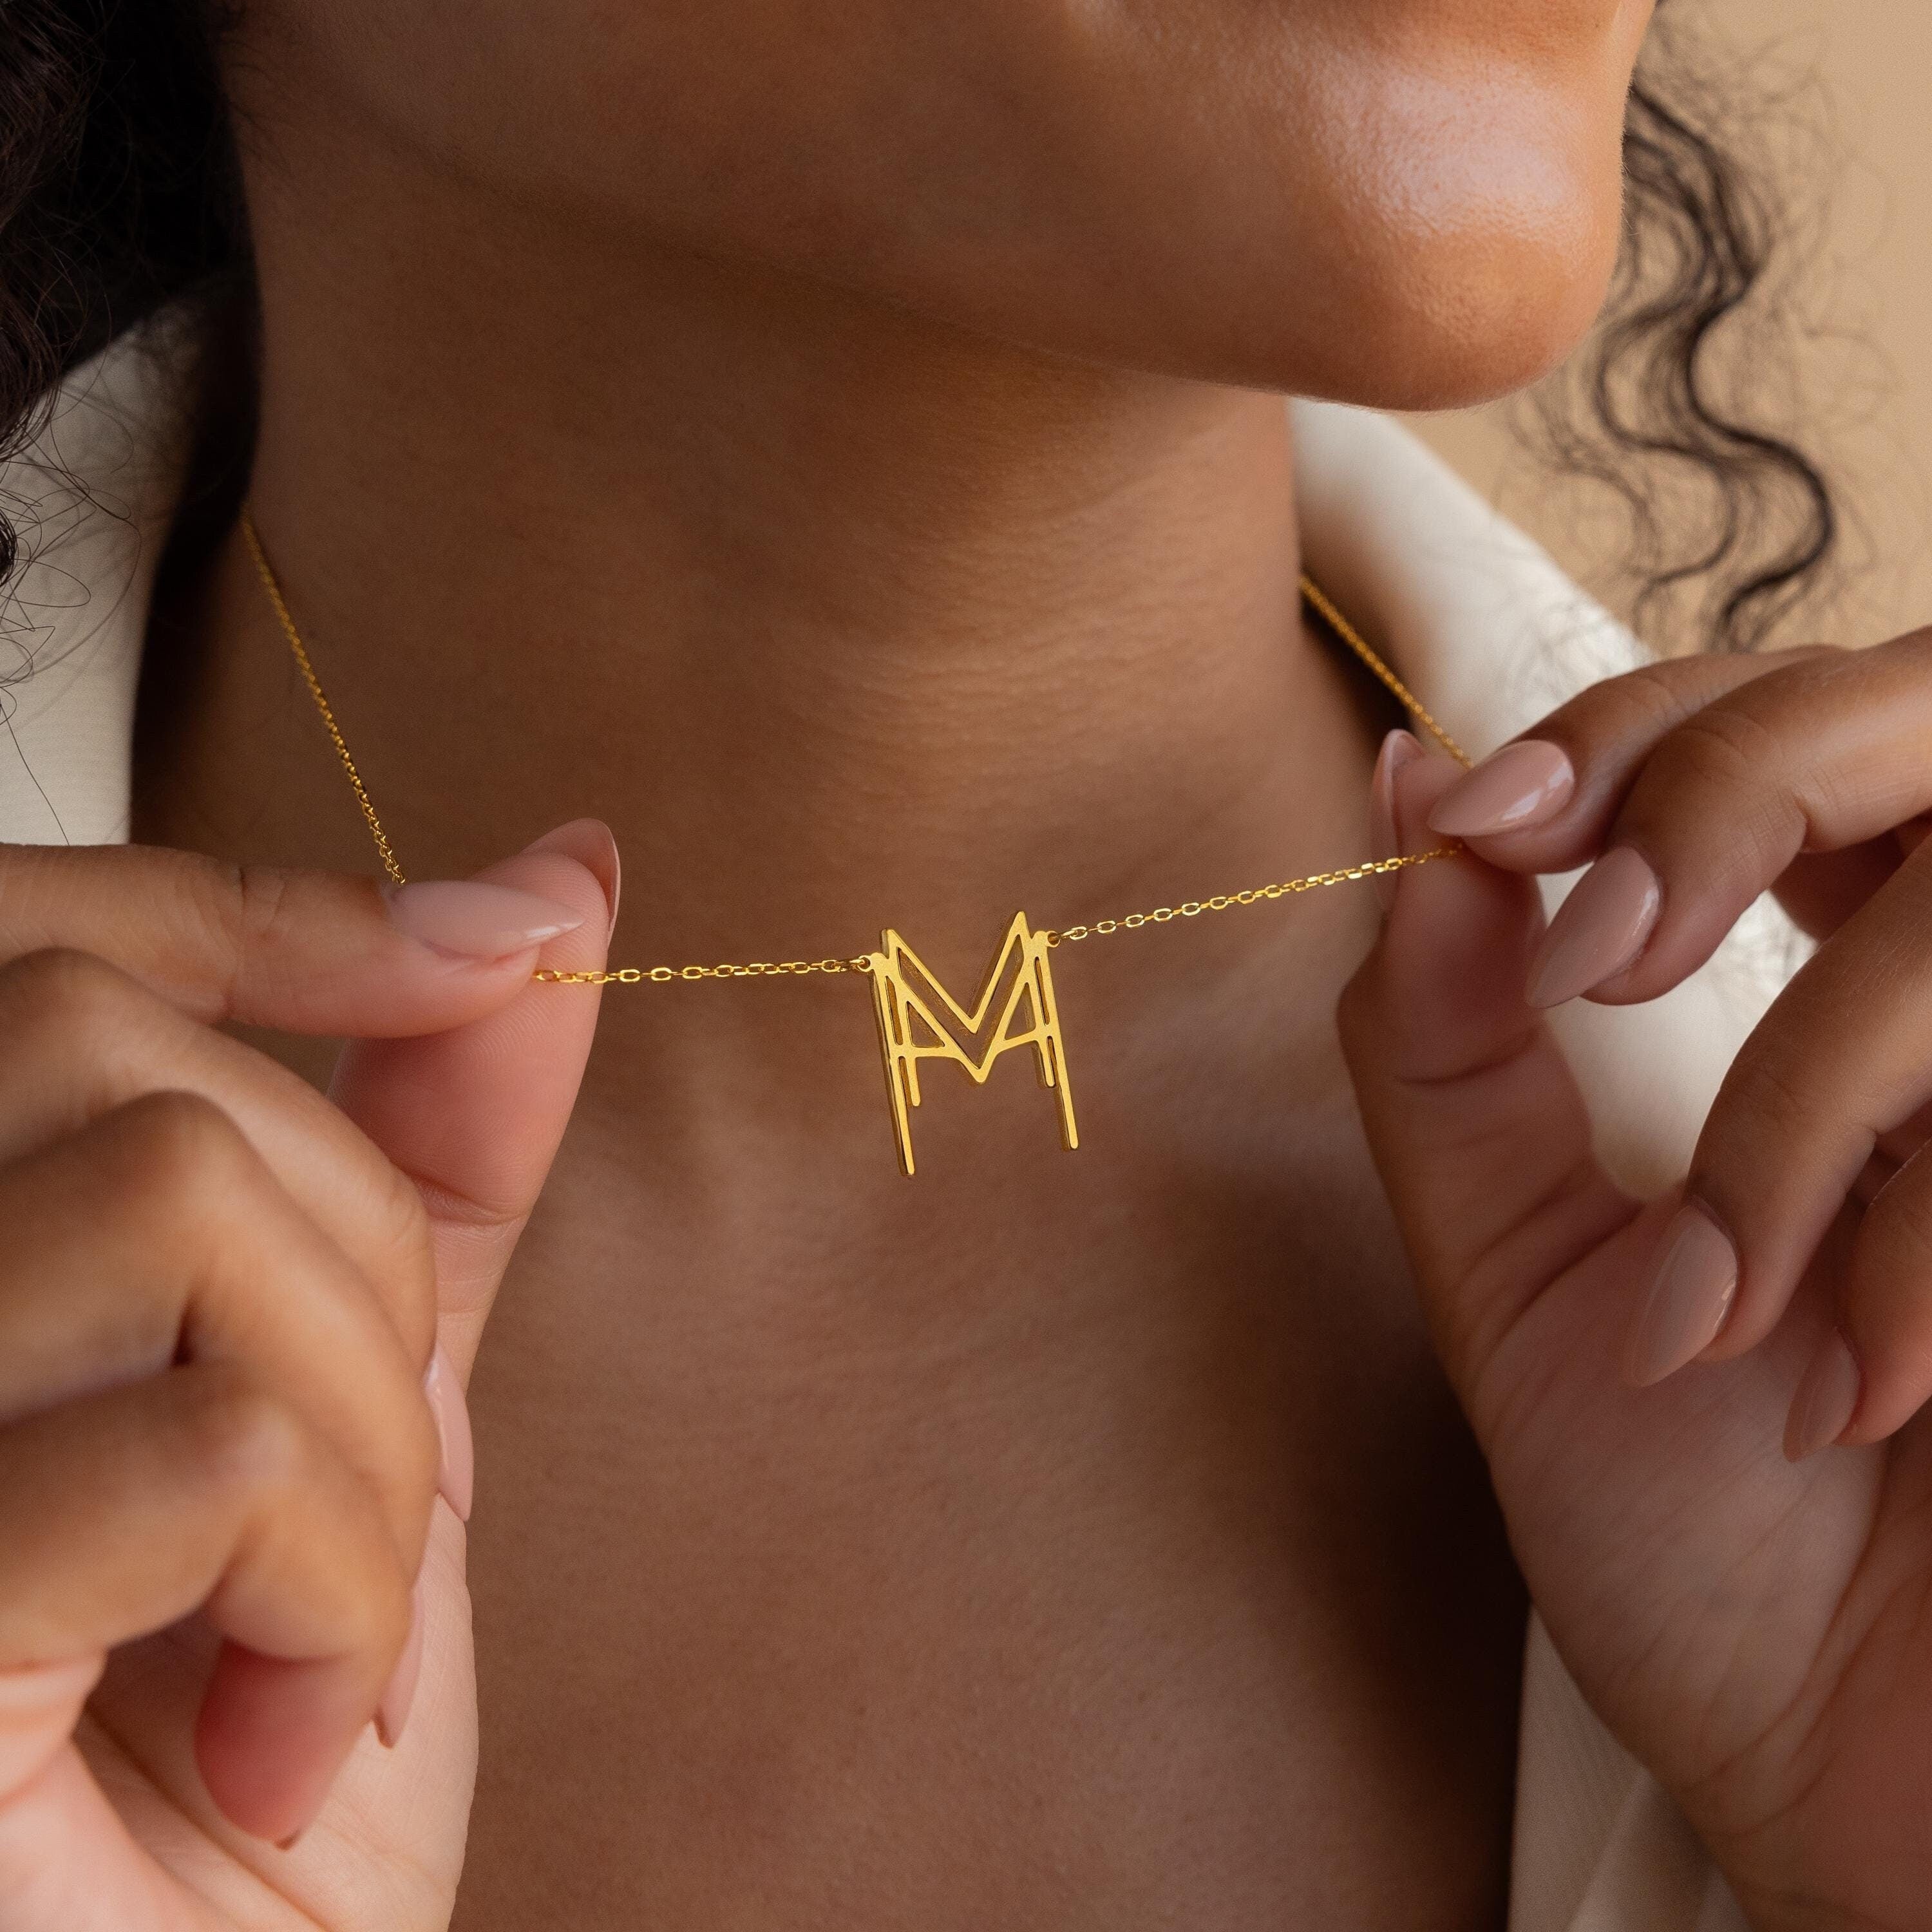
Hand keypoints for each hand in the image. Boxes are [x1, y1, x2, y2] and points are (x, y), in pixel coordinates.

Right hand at [0, 826, 613, 1930]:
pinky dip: (333, 1589)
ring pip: (172, 1199)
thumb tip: (556, 881)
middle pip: (108, 1047)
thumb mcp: (367, 1392)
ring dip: (360, 1432)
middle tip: (365, 1486)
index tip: (514, 939)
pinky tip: (285, 1736)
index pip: (28, 940)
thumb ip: (428, 1143)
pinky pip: (207, 1445)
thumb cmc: (269, 1737)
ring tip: (326, 1627)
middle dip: (351, 1247)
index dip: (272, 908)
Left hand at [1340, 634, 1931, 1931]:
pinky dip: (1916, 1237)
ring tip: (1727, 1310)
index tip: (1477, 820)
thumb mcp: (1516, 1272)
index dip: (1621, 734)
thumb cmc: (1699, 1542)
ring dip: (1811, 1098)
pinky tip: (1870, 1385)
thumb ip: (1449, 1040)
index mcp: (1820, 987)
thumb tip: (1407, 798)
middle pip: (1907, 707)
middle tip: (1610, 951)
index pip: (1745, 728)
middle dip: (1725, 790)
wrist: (1856, 1771)